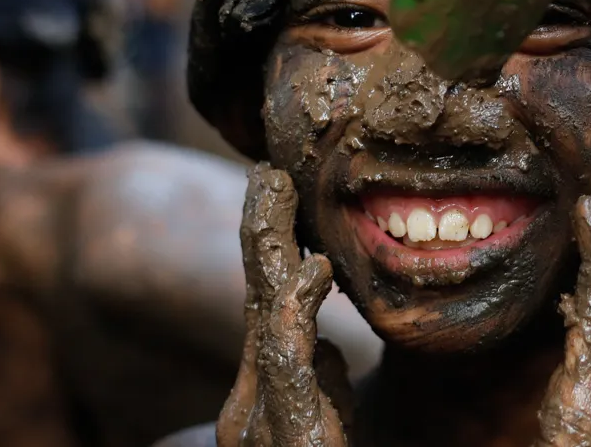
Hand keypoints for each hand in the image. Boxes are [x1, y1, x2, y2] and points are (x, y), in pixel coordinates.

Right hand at [218, 164, 351, 446]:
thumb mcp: (334, 421)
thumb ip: (321, 387)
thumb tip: (329, 354)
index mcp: (269, 396)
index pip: (269, 303)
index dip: (272, 242)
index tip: (277, 183)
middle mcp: (256, 407)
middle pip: (260, 300)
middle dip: (262, 233)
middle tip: (268, 170)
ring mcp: (263, 425)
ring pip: (266, 321)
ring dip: (268, 252)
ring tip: (272, 192)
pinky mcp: (288, 438)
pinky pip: (290, 366)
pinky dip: (294, 312)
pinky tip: (308, 271)